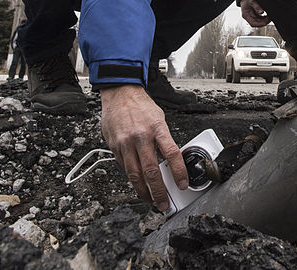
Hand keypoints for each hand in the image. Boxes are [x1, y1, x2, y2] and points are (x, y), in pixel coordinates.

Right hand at [100, 85, 187, 210]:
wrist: (120, 94)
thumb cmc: (141, 107)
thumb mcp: (159, 120)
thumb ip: (164, 141)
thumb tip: (170, 162)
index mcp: (157, 128)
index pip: (172, 154)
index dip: (178, 172)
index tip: (182, 184)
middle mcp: (141, 137)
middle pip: (151, 170)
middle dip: (159, 191)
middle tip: (164, 203)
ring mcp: (125, 143)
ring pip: (135, 174)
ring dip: (143, 191)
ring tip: (150, 200)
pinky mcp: (114, 147)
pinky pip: (124, 168)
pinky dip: (132, 179)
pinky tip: (138, 185)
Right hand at [240, 0, 270, 26]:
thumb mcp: (251, 1)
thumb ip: (257, 6)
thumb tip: (262, 12)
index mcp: (246, 15)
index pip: (253, 24)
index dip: (259, 24)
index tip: (266, 22)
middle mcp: (249, 17)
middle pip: (257, 24)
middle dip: (264, 22)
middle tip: (269, 18)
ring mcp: (252, 17)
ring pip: (259, 22)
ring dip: (265, 21)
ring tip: (269, 17)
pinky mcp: (255, 15)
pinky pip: (260, 19)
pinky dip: (264, 18)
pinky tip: (268, 16)